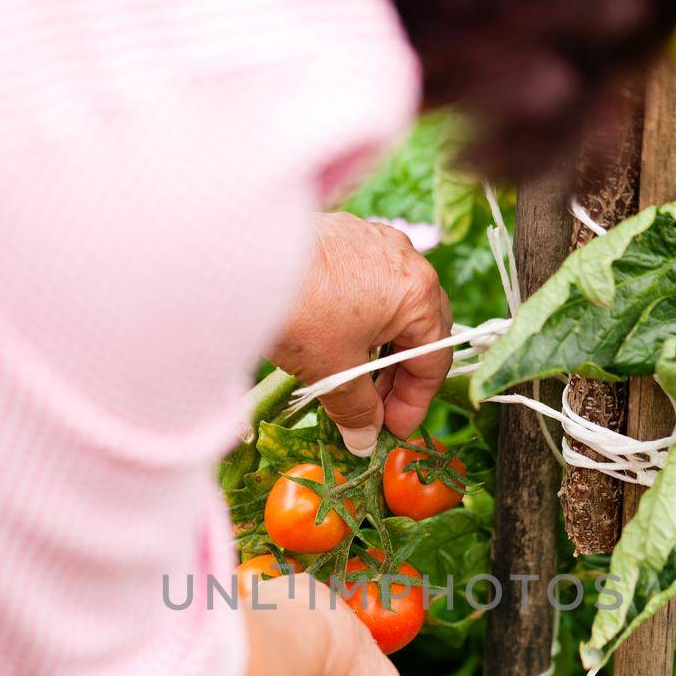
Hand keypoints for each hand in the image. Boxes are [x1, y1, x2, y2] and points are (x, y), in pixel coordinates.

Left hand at [272, 213, 451, 455]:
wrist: (243, 259)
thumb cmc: (301, 312)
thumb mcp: (335, 372)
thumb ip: (358, 410)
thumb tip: (364, 440)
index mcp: (418, 294)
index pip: (432, 360)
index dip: (414, 404)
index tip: (392, 430)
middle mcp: (406, 260)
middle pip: (418, 330)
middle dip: (397, 376)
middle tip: (374, 410)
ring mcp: (376, 242)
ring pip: (392, 306)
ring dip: (377, 347)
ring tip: (350, 378)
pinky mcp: (346, 234)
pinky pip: (366, 284)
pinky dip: (359, 318)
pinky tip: (332, 341)